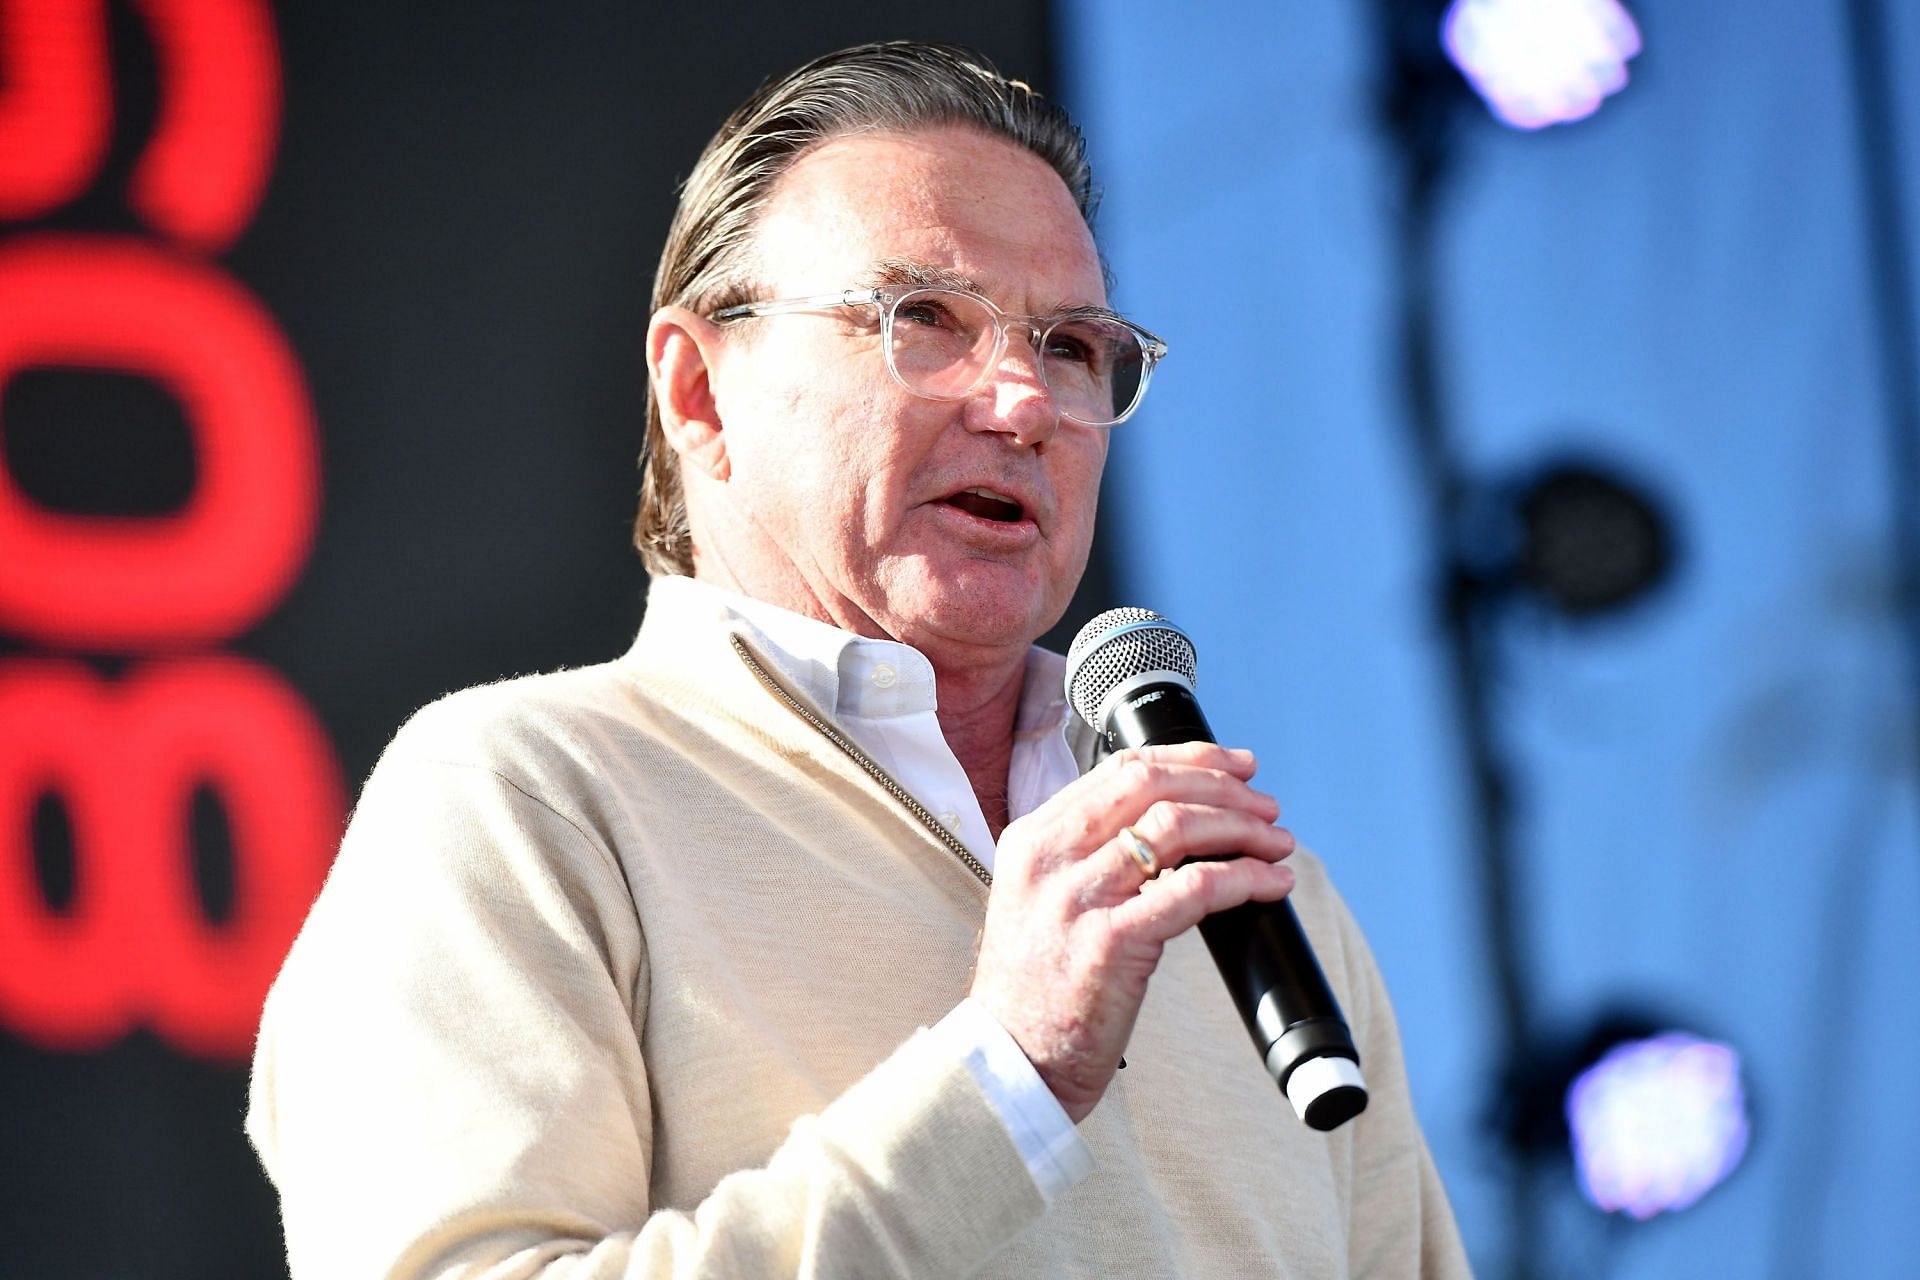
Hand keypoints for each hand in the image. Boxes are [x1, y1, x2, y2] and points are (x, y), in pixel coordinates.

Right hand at [967, 742, 1295, 1122]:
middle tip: (1263, 806)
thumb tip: (1172, 825)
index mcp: (1031, 839)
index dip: (1187, 759)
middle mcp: (1049, 858)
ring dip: (1240, 827)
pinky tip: (1271, 883)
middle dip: (1220, 786)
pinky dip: (1243, 877)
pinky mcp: (1110, 943)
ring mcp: (1077, 899)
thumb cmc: (1037, 991)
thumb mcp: (1040, 902)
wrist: (1011, 1065)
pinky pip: (1194, 889)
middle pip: (1148, 785)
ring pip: (1176, 826)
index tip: (1232, 767)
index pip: (1118, 769)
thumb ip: (1085, 858)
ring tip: (1276, 842)